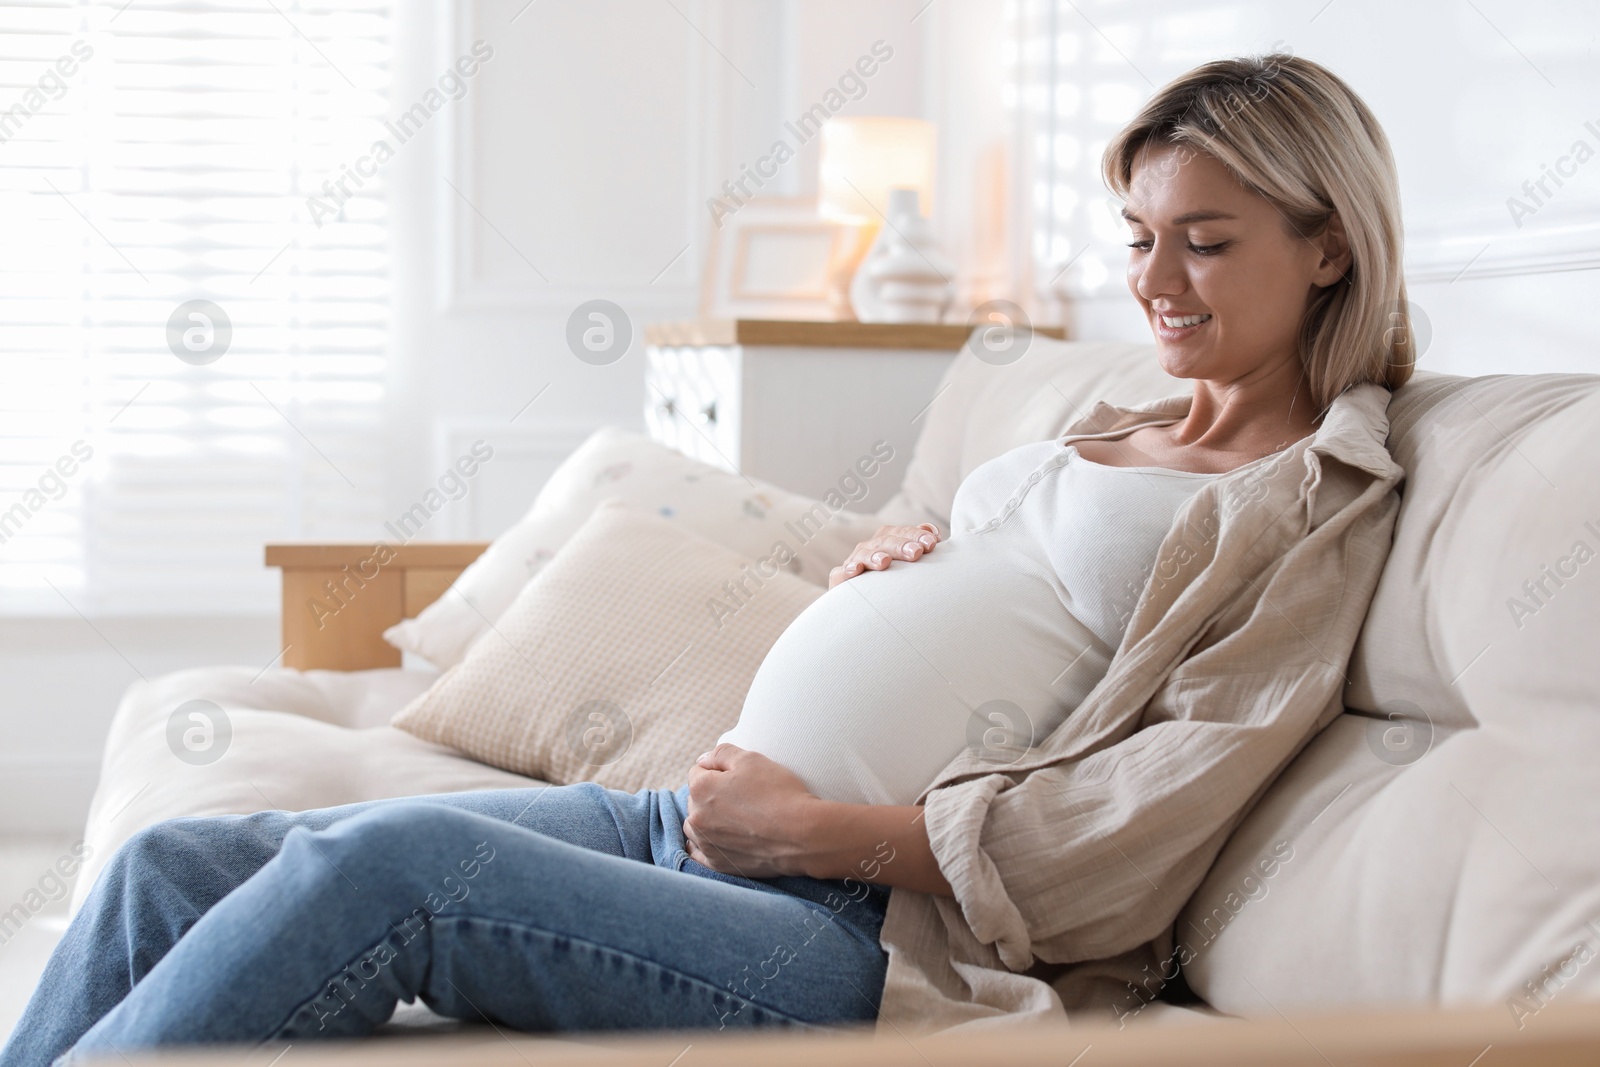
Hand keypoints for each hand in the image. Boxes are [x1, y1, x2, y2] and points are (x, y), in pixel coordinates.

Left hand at [682, 744, 820, 878]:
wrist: (802, 835)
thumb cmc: (779, 793)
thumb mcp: (752, 759)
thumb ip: (721, 753)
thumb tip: (703, 760)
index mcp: (701, 789)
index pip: (698, 772)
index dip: (718, 770)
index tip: (738, 777)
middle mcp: (697, 817)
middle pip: (696, 799)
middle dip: (711, 795)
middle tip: (741, 797)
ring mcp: (706, 843)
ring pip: (695, 826)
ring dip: (706, 820)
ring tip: (731, 818)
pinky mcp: (718, 864)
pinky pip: (699, 853)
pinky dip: (705, 845)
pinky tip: (718, 840)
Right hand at [828, 522, 940, 588]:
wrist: (864, 612)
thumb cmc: (894, 585)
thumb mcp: (911, 566)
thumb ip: (921, 546)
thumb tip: (933, 531)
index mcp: (889, 541)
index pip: (902, 532)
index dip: (916, 535)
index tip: (931, 543)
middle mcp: (871, 548)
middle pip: (885, 541)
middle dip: (900, 545)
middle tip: (916, 552)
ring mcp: (854, 562)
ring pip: (863, 553)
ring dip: (874, 556)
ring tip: (885, 562)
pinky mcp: (840, 580)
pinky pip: (840, 573)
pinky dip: (846, 570)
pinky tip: (855, 570)